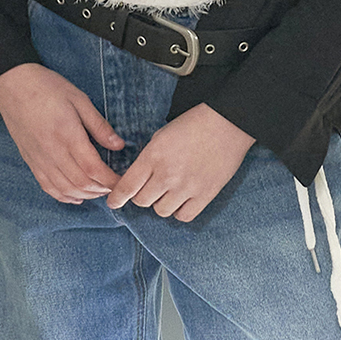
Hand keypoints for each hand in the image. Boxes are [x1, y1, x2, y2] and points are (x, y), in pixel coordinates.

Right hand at [0, 62, 123, 202]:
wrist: (12, 85)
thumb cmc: (46, 88)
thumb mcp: (79, 99)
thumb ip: (99, 125)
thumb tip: (119, 145)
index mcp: (68, 135)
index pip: (93, 169)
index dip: (111, 180)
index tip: (122, 181)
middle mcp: (53, 152)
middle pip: (81, 183)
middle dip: (101, 189)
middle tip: (114, 186)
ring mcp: (39, 159)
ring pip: (65, 189)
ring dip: (85, 195)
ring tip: (99, 191)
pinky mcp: (31, 161)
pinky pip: (48, 187)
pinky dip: (64, 196)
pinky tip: (76, 195)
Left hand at [106, 103, 252, 221]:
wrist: (227, 123)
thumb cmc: (193, 125)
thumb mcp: (161, 136)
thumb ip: (148, 159)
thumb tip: (138, 179)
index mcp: (153, 156)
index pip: (127, 186)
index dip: (117, 198)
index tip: (113, 203)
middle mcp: (167, 175)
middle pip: (142, 201)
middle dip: (142, 196)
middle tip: (150, 188)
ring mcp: (187, 187)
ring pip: (161, 211)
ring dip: (161, 203)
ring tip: (169, 191)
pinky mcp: (205, 195)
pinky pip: (184, 216)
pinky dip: (179, 211)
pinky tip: (182, 200)